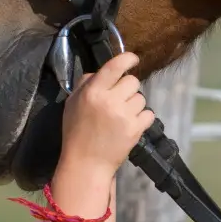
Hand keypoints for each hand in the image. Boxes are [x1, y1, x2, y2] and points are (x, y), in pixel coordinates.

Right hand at [59, 52, 154, 174]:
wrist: (86, 163)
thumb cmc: (76, 132)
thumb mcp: (71, 104)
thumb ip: (85, 84)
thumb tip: (100, 72)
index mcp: (92, 92)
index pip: (115, 66)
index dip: (128, 58)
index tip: (133, 59)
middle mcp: (109, 101)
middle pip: (132, 81)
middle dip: (127, 88)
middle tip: (118, 100)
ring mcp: (124, 115)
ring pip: (141, 98)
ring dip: (134, 104)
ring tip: (122, 116)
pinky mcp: (136, 129)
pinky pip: (148, 114)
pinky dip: (142, 118)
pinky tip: (130, 125)